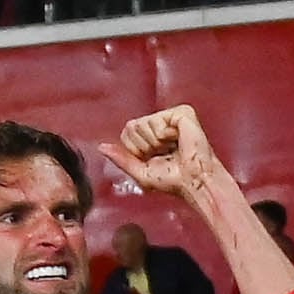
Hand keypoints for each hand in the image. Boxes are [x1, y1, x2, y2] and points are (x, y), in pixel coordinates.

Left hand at [104, 105, 230, 208]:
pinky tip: (178, 140)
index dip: (135, 150)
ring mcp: (171, 116)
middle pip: (132, 126)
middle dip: (144, 146)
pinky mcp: (182, 112)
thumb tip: (101, 148)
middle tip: (164, 154)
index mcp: (150, 135)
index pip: (126, 133)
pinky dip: (164, 135)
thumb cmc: (173, 180)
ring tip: (173, 148)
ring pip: (144, 123)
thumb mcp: (140, 172)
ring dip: (156, 143)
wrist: (192, 181)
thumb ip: (121, 158)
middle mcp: (160, 123)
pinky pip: (157, 121)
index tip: (153, 159)